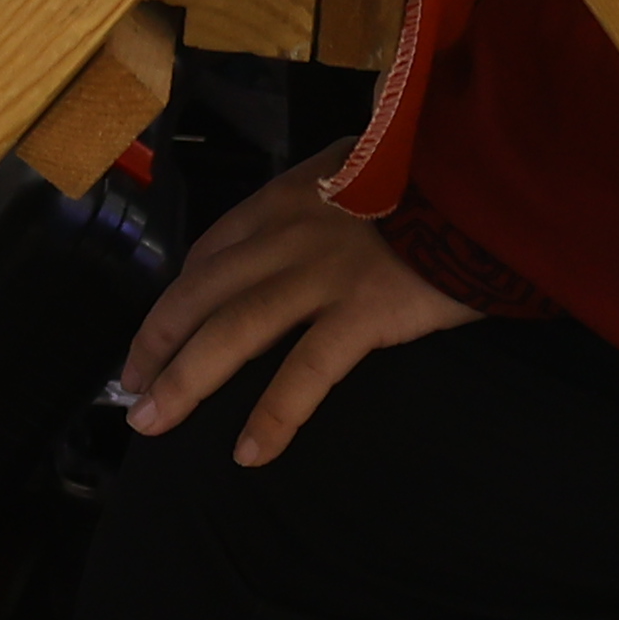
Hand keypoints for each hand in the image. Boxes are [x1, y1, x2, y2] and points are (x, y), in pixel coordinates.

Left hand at [116, 137, 477, 464]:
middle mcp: (286, 233)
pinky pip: (305, 372)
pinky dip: (272, 416)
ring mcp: (321, 273)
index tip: (162, 332)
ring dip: (183, 381)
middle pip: (200, 293)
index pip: (211, 254)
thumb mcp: (363, 165)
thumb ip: (333, 194)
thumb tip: (326, 212)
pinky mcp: (363, 311)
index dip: (178, 299)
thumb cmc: (436, 174)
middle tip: (128, 388)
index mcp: (284, 198)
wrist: (490, 171)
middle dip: (155, 343)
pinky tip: (249, 454)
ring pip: (231, 331)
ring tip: (151, 423)